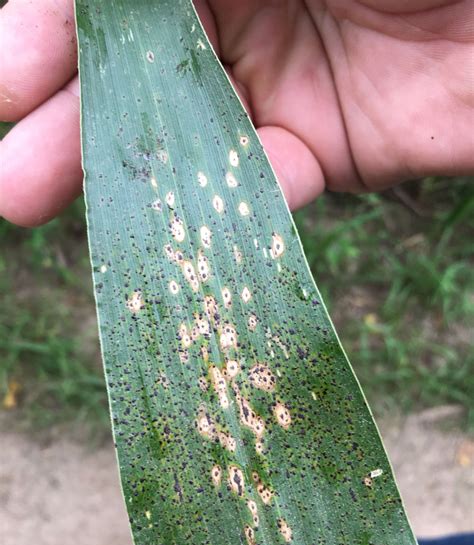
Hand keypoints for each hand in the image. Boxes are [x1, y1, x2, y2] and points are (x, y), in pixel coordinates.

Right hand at [0, 0, 471, 225]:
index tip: (8, 84)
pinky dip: (233, 202)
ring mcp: (277, 89)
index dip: (50, 37)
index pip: (109, 1)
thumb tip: (83, 0)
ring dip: (123, 178)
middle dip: (65, 123)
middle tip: (9, 179)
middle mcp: (236, 17)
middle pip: (132, 76)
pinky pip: (268, 183)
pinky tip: (188, 225)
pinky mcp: (325, 151)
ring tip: (39, 201)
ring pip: (185, 141)